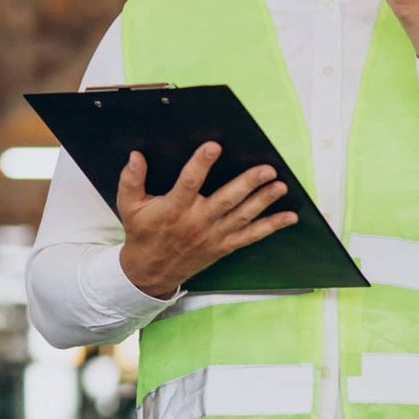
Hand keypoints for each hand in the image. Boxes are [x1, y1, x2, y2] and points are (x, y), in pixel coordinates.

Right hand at [117, 142, 297, 298]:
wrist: (150, 271)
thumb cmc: (142, 233)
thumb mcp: (129, 205)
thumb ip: (131, 180)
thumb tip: (136, 156)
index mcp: (174, 209)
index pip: (189, 183)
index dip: (200, 164)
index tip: (213, 147)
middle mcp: (197, 222)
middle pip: (226, 200)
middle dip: (248, 184)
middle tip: (266, 169)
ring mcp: (213, 235)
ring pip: (243, 216)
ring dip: (264, 201)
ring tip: (280, 186)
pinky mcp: (223, 246)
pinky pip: (251, 236)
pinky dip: (271, 227)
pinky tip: (289, 217)